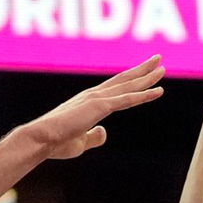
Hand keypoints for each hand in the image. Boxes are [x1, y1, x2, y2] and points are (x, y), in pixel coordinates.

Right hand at [21, 57, 164, 159]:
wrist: (41, 139)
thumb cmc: (56, 142)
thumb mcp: (80, 141)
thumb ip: (93, 136)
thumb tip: (103, 133)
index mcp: (89, 101)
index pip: (114, 88)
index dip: (131, 80)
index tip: (144, 74)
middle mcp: (94, 95)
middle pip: (124, 80)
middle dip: (142, 70)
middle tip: (158, 60)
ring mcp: (97, 98)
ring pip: (128, 85)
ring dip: (147, 76)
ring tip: (162, 67)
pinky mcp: (99, 106)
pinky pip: (127, 99)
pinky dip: (144, 95)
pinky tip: (159, 91)